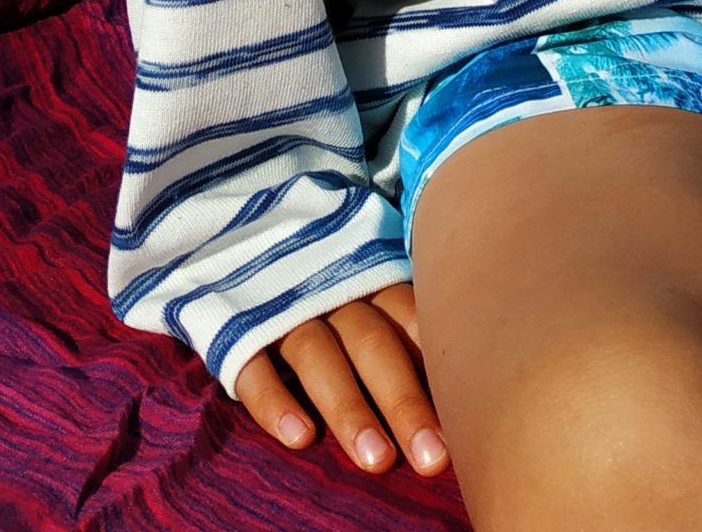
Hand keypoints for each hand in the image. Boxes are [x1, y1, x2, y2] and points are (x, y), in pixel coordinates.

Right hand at [235, 282, 449, 474]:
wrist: (237, 239)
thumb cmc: (326, 286)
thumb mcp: (364, 288)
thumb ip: (403, 327)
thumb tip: (463, 394)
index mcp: (369, 277)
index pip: (409, 318)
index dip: (436, 369)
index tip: (465, 422)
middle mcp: (330, 289)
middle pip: (372, 343)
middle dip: (403, 401)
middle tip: (432, 459)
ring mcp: (283, 307)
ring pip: (318, 356)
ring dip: (348, 408)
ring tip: (376, 461)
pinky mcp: (237, 328)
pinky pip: (253, 366)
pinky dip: (275, 402)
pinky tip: (300, 438)